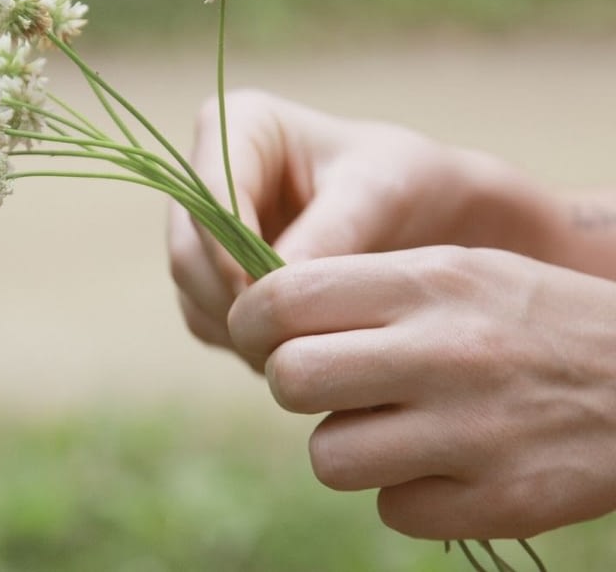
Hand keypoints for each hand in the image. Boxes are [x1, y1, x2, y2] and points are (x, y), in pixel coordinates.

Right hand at [168, 89, 551, 356]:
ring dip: (242, 325)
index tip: (272, 298)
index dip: (231, 250)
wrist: (429, 222)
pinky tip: (300, 342)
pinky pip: (206, 318)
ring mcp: (203, 230)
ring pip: (192, 290)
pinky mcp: (210, 276)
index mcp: (238, 125)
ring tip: (311, 341)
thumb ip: (327, 236)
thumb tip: (271, 292)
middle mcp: (207, 175)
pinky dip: (245, 339)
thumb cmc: (408, 186)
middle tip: (294, 338)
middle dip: (237, 298)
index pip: (209, 193)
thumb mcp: (380, 197)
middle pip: (189, 250)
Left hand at [229, 245, 615, 538]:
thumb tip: (265, 319)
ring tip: (392, 428)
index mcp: (427, 282)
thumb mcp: (456, 271)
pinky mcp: (498, 501)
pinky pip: (392, 510)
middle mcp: (444, 351)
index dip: (251, 322)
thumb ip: (363, 290)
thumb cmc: (531, 319)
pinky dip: (405, 494)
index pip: (283, 297)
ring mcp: (472, 432)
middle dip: (293, 385)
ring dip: (346, 447)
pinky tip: (445, 465)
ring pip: (329, 457)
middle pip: (290, 378)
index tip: (262, 336)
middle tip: (328, 385)